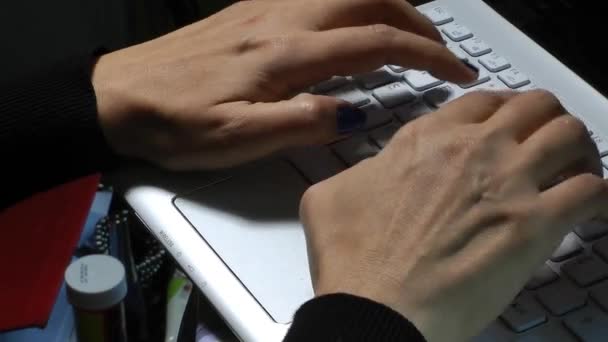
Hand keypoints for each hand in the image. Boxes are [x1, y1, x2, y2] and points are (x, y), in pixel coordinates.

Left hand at [91, 0, 474, 169]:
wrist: (116, 96)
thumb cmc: (172, 123)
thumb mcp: (238, 141)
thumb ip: (302, 123)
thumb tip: (353, 112)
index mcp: (285, 56)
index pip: (377, 43)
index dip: (426, 55)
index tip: (456, 71)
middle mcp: (281, 21)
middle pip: (370, 1)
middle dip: (417, 22)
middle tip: (440, 50)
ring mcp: (265, 9)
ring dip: (387, 5)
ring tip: (407, 33)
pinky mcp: (250, 11)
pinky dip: (351, 2)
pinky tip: (351, 23)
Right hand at [300, 90, 606, 341]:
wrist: (375, 305)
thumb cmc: (353, 258)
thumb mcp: (329, 196)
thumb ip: (359, 171)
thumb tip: (373, 173)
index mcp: (427, 139)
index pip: (483, 100)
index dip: (503, 109)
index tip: (508, 126)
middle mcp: (473, 149)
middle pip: (535, 105)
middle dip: (545, 120)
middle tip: (546, 144)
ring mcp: (507, 181)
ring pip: (570, 133)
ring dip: (579, 149)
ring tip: (576, 170)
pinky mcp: (534, 224)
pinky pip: (591, 190)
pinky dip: (598, 195)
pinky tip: (591, 209)